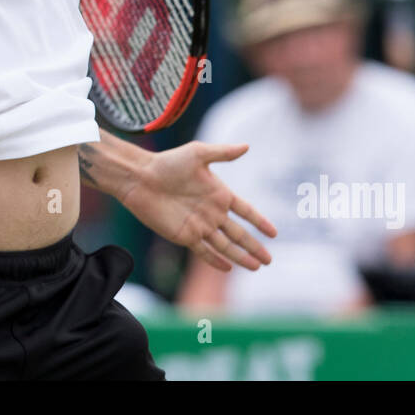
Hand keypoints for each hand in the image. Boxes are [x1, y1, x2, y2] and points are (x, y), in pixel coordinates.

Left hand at [118, 141, 275, 271]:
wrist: (140, 178)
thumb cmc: (168, 162)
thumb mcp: (198, 153)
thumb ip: (223, 153)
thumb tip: (247, 146)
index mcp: (219, 193)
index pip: (246, 211)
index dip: (259, 221)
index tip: (274, 233)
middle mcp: (212, 212)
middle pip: (239, 233)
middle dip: (254, 246)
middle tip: (269, 260)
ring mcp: (199, 226)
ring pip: (225, 246)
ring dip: (240, 257)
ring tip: (256, 267)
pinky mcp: (184, 236)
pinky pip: (204, 252)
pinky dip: (216, 260)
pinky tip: (228, 268)